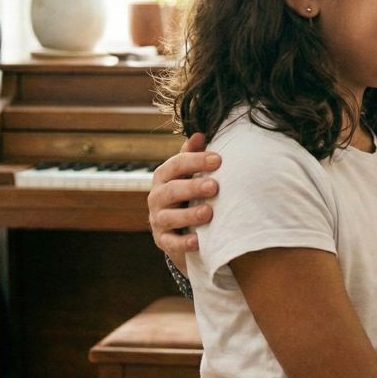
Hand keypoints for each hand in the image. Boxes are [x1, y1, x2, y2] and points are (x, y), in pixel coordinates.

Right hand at [147, 133, 222, 262]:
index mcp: (165, 177)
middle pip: (171, 190)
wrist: (180, 227)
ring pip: (169, 217)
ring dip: (189, 215)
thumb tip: (200, 135)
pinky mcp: (163, 240)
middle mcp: (157, 197)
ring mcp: (158, 220)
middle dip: (192, 187)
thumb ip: (192, 156)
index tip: (218, 160)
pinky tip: (197, 241)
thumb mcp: (189, 174)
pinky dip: (183, 243)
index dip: (196, 161)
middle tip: (214, 187)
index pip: (176, 165)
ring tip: (208, 213)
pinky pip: (170, 242)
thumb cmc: (188, 194)